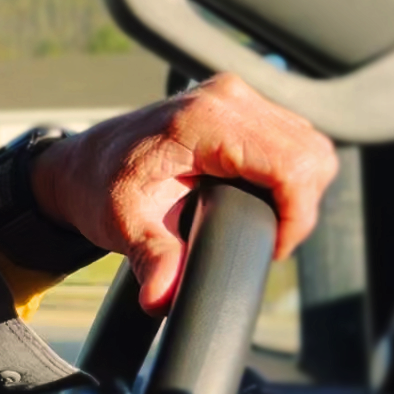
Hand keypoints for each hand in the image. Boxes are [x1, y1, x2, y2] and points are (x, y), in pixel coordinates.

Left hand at [30, 73, 338, 314]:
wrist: (81, 165)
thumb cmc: (99, 188)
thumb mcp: (123, 226)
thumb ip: (152, 259)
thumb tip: (162, 298)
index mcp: (203, 121)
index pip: (292, 167)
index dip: (296, 217)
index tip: (271, 248)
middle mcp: (226, 97)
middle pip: (311, 156)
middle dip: (300, 208)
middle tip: (265, 239)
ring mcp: (235, 95)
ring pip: (310, 146)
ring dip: (298, 191)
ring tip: (261, 221)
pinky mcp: (240, 104)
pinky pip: (293, 139)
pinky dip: (287, 174)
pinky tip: (257, 197)